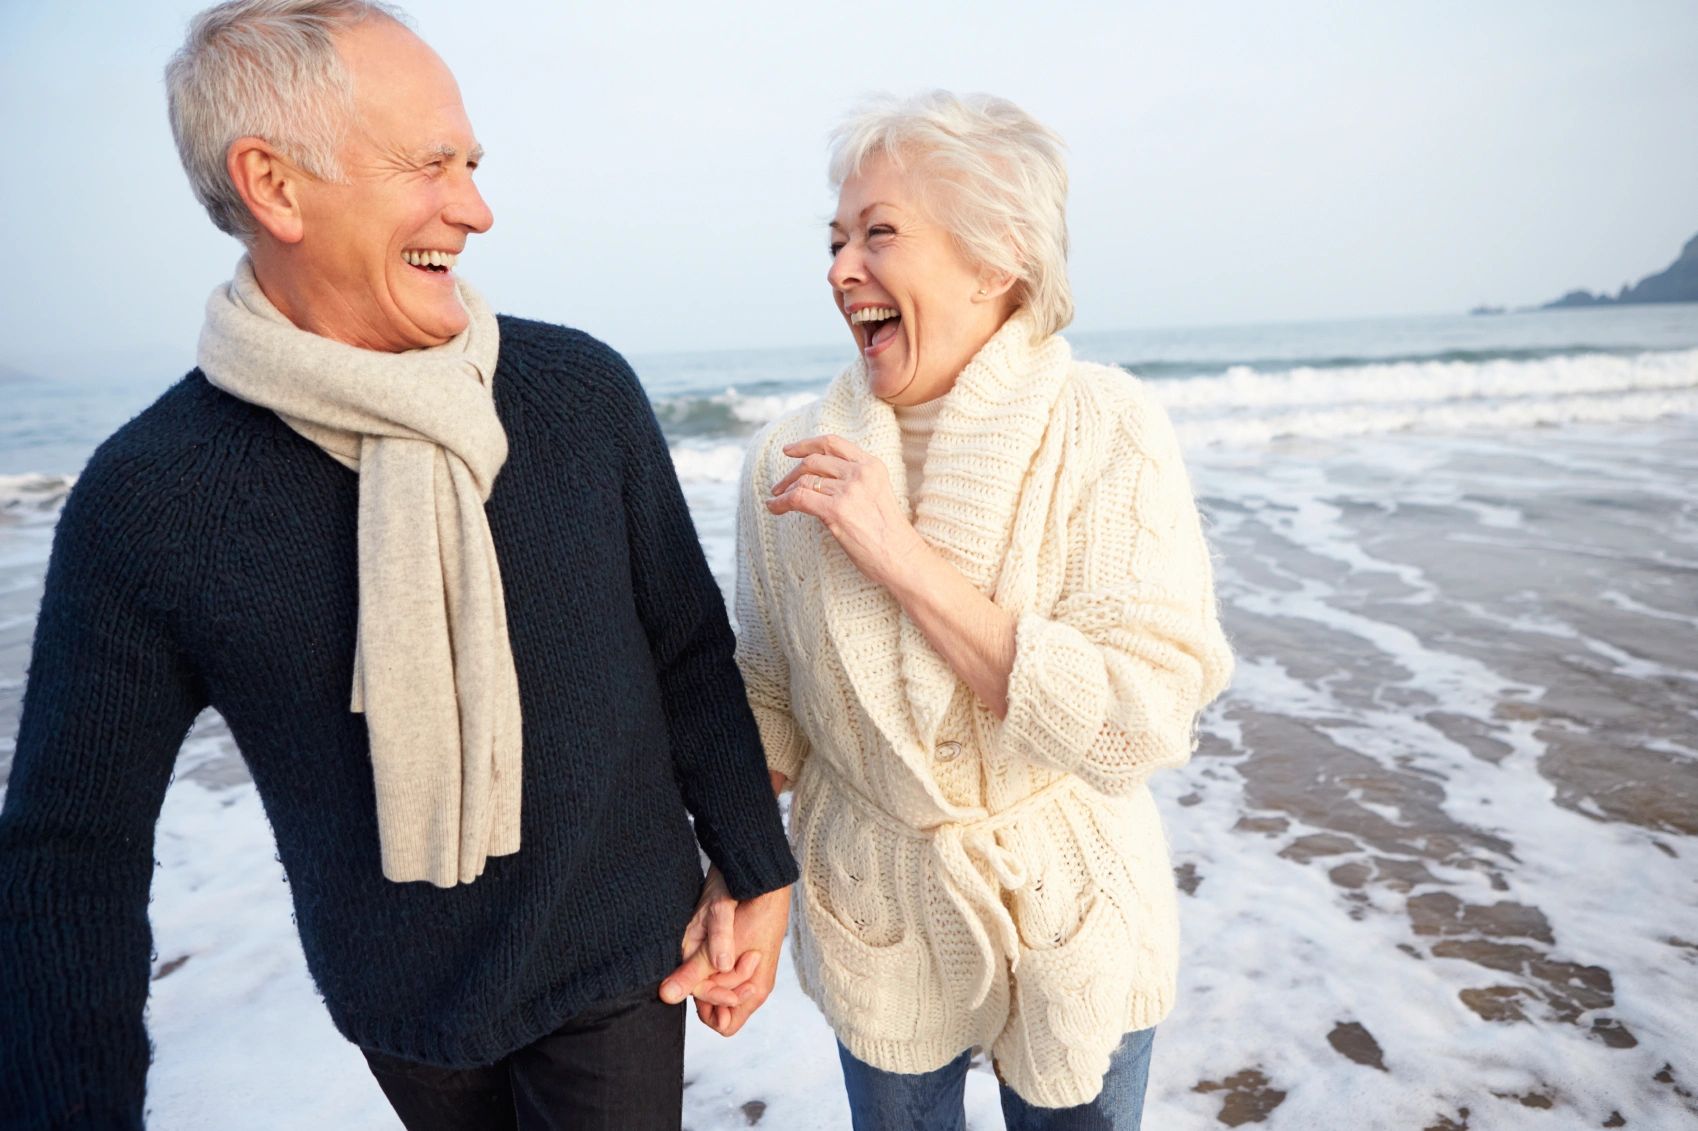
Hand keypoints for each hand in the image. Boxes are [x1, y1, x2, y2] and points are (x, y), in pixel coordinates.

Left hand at [660, 882, 792, 1036]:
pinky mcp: (737, 953)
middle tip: (714, 955)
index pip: (723, 1024)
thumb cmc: (753, 911)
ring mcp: (745, 970)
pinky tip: (709, 937)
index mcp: (755, 991)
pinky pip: (714, 967)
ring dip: (706, 968)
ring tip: (713, 942)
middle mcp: (751, 985)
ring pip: (712, 984)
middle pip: (715, 1005)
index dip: (707, 1005)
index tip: (704, 979)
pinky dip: (706, 956)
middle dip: (707, 983)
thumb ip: (694, 974)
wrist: (764, 878)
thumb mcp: (721, 945)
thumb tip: (666, 996)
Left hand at [767, 435, 924, 587]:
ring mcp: (848, 490)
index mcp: (872, 465)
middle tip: (779, 485)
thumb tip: (818, 481)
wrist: (901, 557)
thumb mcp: (877, 494)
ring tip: (776, 499)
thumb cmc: (889, 534)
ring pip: (804, 481)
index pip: (833, 443)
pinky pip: (798, 498)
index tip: (790, 450)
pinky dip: (781, 502)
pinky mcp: (836, 510)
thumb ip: (854, 481)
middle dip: (791, 472)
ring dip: (784, 490)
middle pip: (814, 461)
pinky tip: (774, 507)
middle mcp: (860, 473)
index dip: (806, 444)